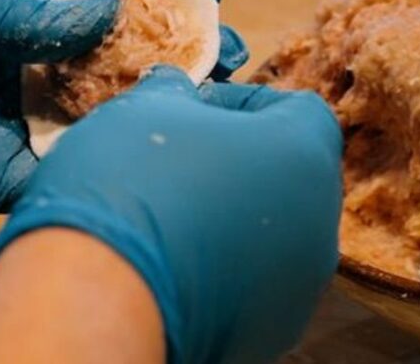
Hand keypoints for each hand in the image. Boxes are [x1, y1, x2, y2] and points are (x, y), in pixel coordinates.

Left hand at [0, 0, 246, 220]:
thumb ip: (19, 14)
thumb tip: (104, 14)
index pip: (80, 30)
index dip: (134, 21)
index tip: (194, 6)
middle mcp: (3, 87)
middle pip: (93, 86)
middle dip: (152, 74)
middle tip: (219, 58)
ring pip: (79, 135)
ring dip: (132, 122)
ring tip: (200, 102)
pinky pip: (42, 179)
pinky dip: (88, 167)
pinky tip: (138, 146)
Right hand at [0, 66, 342, 363]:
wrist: (99, 296)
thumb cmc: (131, 184)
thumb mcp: (143, 110)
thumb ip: (172, 91)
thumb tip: (174, 86)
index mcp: (304, 158)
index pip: (298, 109)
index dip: (243, 102)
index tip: (192, 111)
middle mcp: (320, 226)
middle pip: (287, 176)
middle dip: (235, 162)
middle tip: (173, 159)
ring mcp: (299, 288)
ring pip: (272, 235)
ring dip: (227, 218)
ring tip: (164, 216)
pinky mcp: (268, 333)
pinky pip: (251, 285)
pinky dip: (219, 270)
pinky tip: (167, 264)